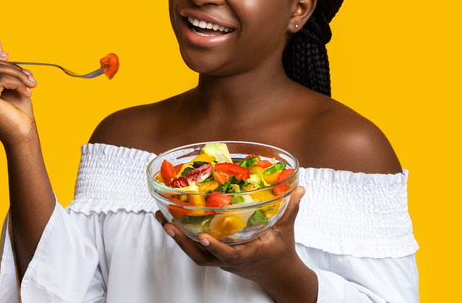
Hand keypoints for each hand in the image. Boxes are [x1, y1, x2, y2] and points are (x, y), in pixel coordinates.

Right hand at [0, 39, 38, 145]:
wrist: (23, 134)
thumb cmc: (17, 110)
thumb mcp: (10, 82)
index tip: (9, 58)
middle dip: (13, 66)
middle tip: (30, 78)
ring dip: (19, 74)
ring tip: (31, 85)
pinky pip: (1, 79)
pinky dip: (18, 82)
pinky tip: (27, 92)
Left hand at [156, 187, 316, 301]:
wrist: (279, 275)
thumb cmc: (281, 251)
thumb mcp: (286, 230)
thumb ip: (291, 208)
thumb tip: (299, 188)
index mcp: (248, 253)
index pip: (229, 254)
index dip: (215, 247)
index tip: (202, 236)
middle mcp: (231, 260)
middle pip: (201, 257)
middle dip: (182, 242)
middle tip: (168, 223)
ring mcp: (222, 261)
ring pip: (195, 254)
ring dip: (177, 238)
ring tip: (162, 219)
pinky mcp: (217, 257)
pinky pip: (196, 249)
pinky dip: (183, 237)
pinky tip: (172, 221)